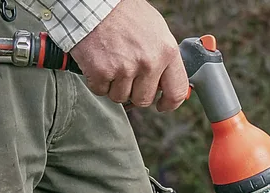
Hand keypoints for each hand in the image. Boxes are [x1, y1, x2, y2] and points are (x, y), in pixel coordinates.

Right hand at [70, 0, 188, 111]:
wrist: (93, 0)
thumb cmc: (124, 12)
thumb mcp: (156, 29)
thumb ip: (164, 58)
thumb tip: (167, 83)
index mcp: (166, 52)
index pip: (176, 92)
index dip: (169, 103)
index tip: (162, 105)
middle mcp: (148, 62)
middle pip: (144, 99)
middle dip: (134, 91)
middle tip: (126, 73)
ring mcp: (124, 68)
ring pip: (121, 97)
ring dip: (114, 85)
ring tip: (111, 62)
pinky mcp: (101, 71)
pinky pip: (100, 90)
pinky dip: (97, 80)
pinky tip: (98, 62)